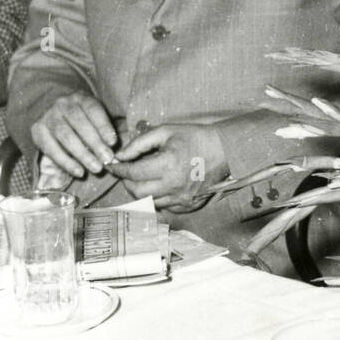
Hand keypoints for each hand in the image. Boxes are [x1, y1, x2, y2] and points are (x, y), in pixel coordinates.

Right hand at [30, 91, 117, 178]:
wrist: (55, 112)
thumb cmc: (85, 117)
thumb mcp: (96, 116)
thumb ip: (105, 129)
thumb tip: (114, 150)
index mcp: (81, 98)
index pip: (93, 110)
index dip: (103, 126)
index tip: (113, 142)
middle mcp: (62, 105)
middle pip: (78, 124)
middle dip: (95, 143)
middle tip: (107, 159)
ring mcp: (47, 117)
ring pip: (65, 137)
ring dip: (82, 155)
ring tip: (96, 168)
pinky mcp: (37, 131)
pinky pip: (51, 149)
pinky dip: (66, 162)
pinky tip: (79, 172)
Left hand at [109, 124, 229, 211]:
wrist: (226, 150)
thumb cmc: (195, 137)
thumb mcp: (166, 131)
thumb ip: (139, 143)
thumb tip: (119, 157)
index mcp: (167, 164)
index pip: (132, 173)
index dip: (119, 169)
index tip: (114, 165)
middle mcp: (174, 185)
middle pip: (137, 191)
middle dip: (127, 182)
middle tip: (128, 172)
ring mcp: (182, 197)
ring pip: (149, 201)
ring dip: (141, 191)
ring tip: (144, 179)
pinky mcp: (189, 204)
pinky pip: (165, 207)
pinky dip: (158, 199)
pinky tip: (160, 187)